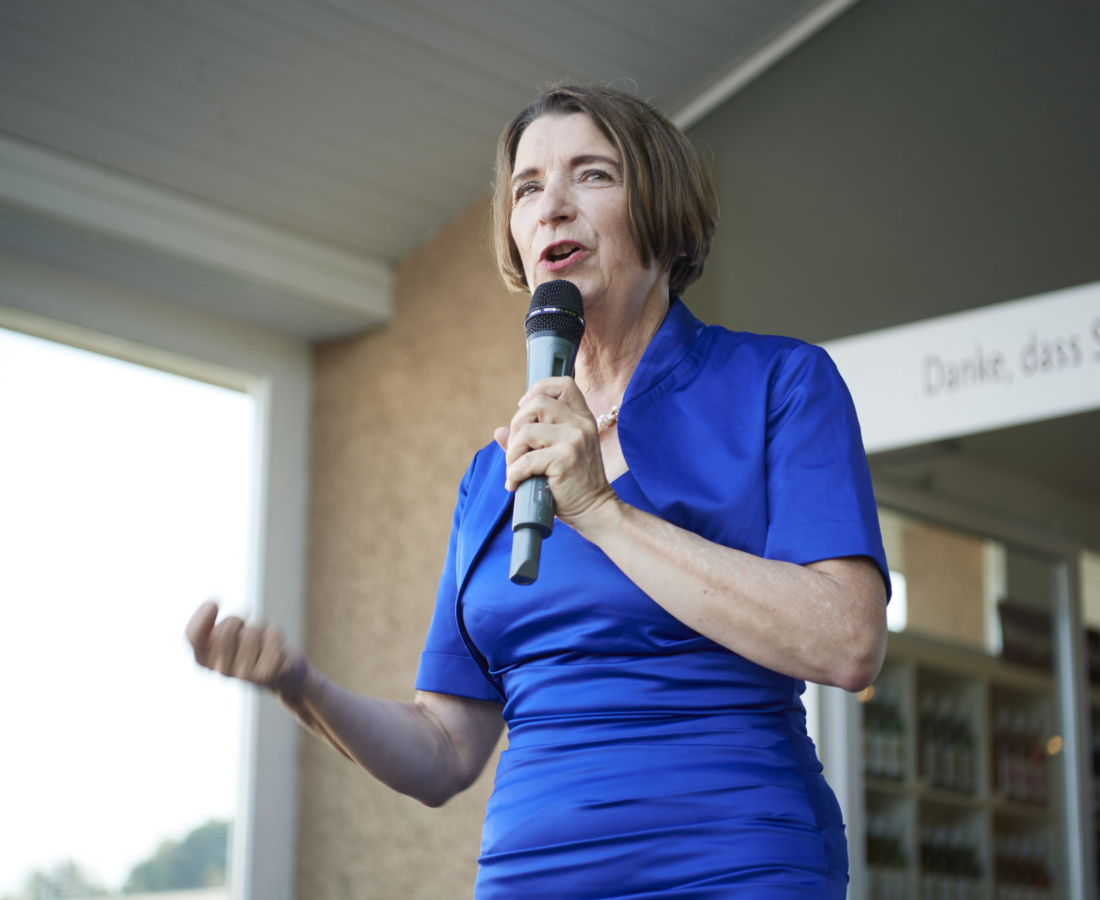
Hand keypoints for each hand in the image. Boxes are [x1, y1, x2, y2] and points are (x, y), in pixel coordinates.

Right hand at [185, 600, 307, 701]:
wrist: (280, 672)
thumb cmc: (246, 645)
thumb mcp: (224, 635)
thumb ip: (212, 625)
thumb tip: (210, 604)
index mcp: (204, 659)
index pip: (193, 637)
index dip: (200, 618)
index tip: (213, 604)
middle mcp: (221, 670)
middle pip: (223, 631)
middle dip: (236, 620)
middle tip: (242, 626)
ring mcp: (244, 674)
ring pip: (251, 632)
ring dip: (259, 627)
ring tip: (260, 640)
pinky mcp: (267, 673)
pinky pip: (272, 635)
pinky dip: (275, 632)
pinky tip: (274, 645)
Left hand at [493, 376, 616, 527]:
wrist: (595, 510)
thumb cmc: (574, 484)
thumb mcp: (557, 454)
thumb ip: (530, 440)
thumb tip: (499, 431)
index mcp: (582, 418)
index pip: (563, 384)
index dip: (538, 390)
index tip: (524, 410)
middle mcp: (580, 423)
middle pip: (536, 403)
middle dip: (516, 427)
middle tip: (516, 451)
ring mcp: (575, 439)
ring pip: (525, 431)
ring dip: (512, 453)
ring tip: (514, 470)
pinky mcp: (565, 459)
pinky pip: (525, 460)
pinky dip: (514, 473)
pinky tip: (515, 484)